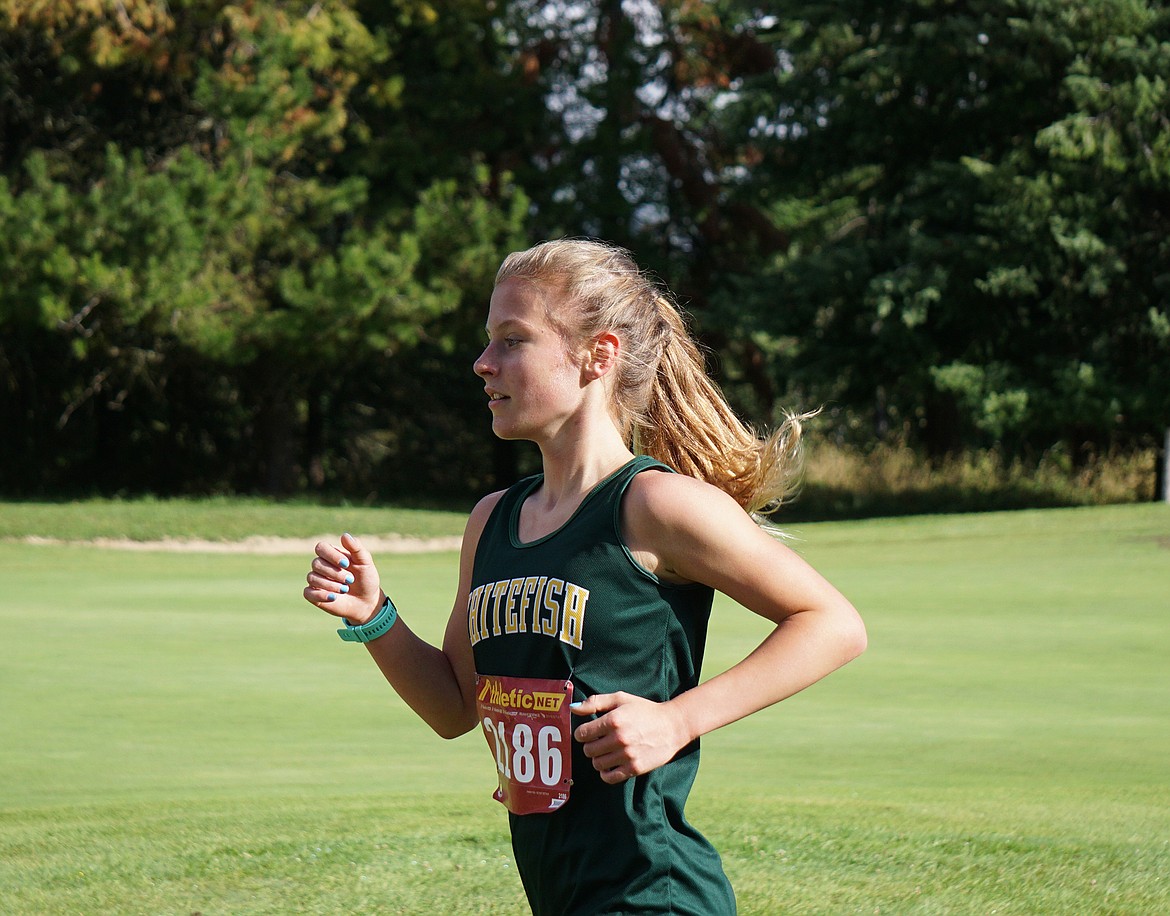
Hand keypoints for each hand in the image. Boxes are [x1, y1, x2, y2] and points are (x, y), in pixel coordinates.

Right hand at [303, 532, 382, 623]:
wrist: (367, 602)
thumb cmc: (366, 579)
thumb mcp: (365, 562)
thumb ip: (356, 548)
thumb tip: (344, 535)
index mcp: (332, 555)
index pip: (321, 547)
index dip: (331, 555)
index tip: (346, 564)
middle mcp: (322, 566)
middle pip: (316, 563)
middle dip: (334, 572)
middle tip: (350, 579)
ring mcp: (316, 581)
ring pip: (312, 577)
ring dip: (330, 584)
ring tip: (345, 589)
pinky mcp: (314, 595)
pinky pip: (308, 593)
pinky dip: (321, 595)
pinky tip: (334, 597)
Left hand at [571, 692, 691, 784]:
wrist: (672, 726)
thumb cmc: (645, 710)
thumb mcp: (621, 699)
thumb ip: (595, 702)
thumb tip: (574, 710)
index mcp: (613, 720)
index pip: (582, 734)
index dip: (583, 733)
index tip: (589, 732)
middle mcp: (619, 739)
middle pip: (588, 750)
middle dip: (590, 745)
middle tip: (599, 741)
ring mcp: (627, 755)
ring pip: (597, 764)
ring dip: (598, 758)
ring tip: (607, 751)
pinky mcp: (634, 768)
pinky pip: (609, 777)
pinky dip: (606, 772)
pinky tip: (611, 763)